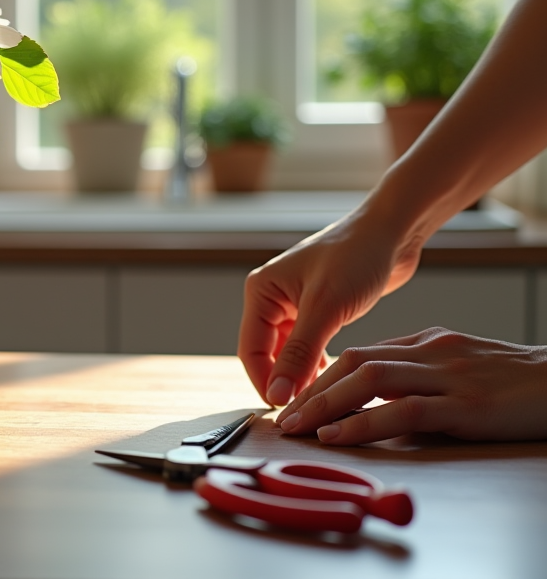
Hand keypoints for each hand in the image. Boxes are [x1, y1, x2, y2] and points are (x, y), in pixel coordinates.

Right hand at [238, 203, 423, 406]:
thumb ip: (298, 354)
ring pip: (289, 352)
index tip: (286, 412)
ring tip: (321, 399)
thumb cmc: (356, 257)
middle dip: (284, 382)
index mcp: (261, 291)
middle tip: (306, 412)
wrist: (393, 232)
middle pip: (267, 354)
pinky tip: (333, 379)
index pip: (251, 350)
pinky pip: (309, 346)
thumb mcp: (324, 309)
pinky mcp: (319, 309)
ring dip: (302, 375)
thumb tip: (277, 395)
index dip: (265, 383)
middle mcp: (272, 298)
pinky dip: (318, 363)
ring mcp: (295, 303)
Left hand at [276, 328, 546, 443]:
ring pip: (370, 380)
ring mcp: (449, 376)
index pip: (363, 352)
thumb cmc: (521, 383)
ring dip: (325, 402)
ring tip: (295, 425)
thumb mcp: (465, 368)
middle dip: (312, 387)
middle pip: (356, 361)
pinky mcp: (467, 406)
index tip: (297, 396)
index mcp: (431, 341)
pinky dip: (363, 422)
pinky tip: (337, 434)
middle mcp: (433, 351)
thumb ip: (423, 374)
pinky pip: (403, 411)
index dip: (324, 374)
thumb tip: (380, 393)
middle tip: (283, 414)